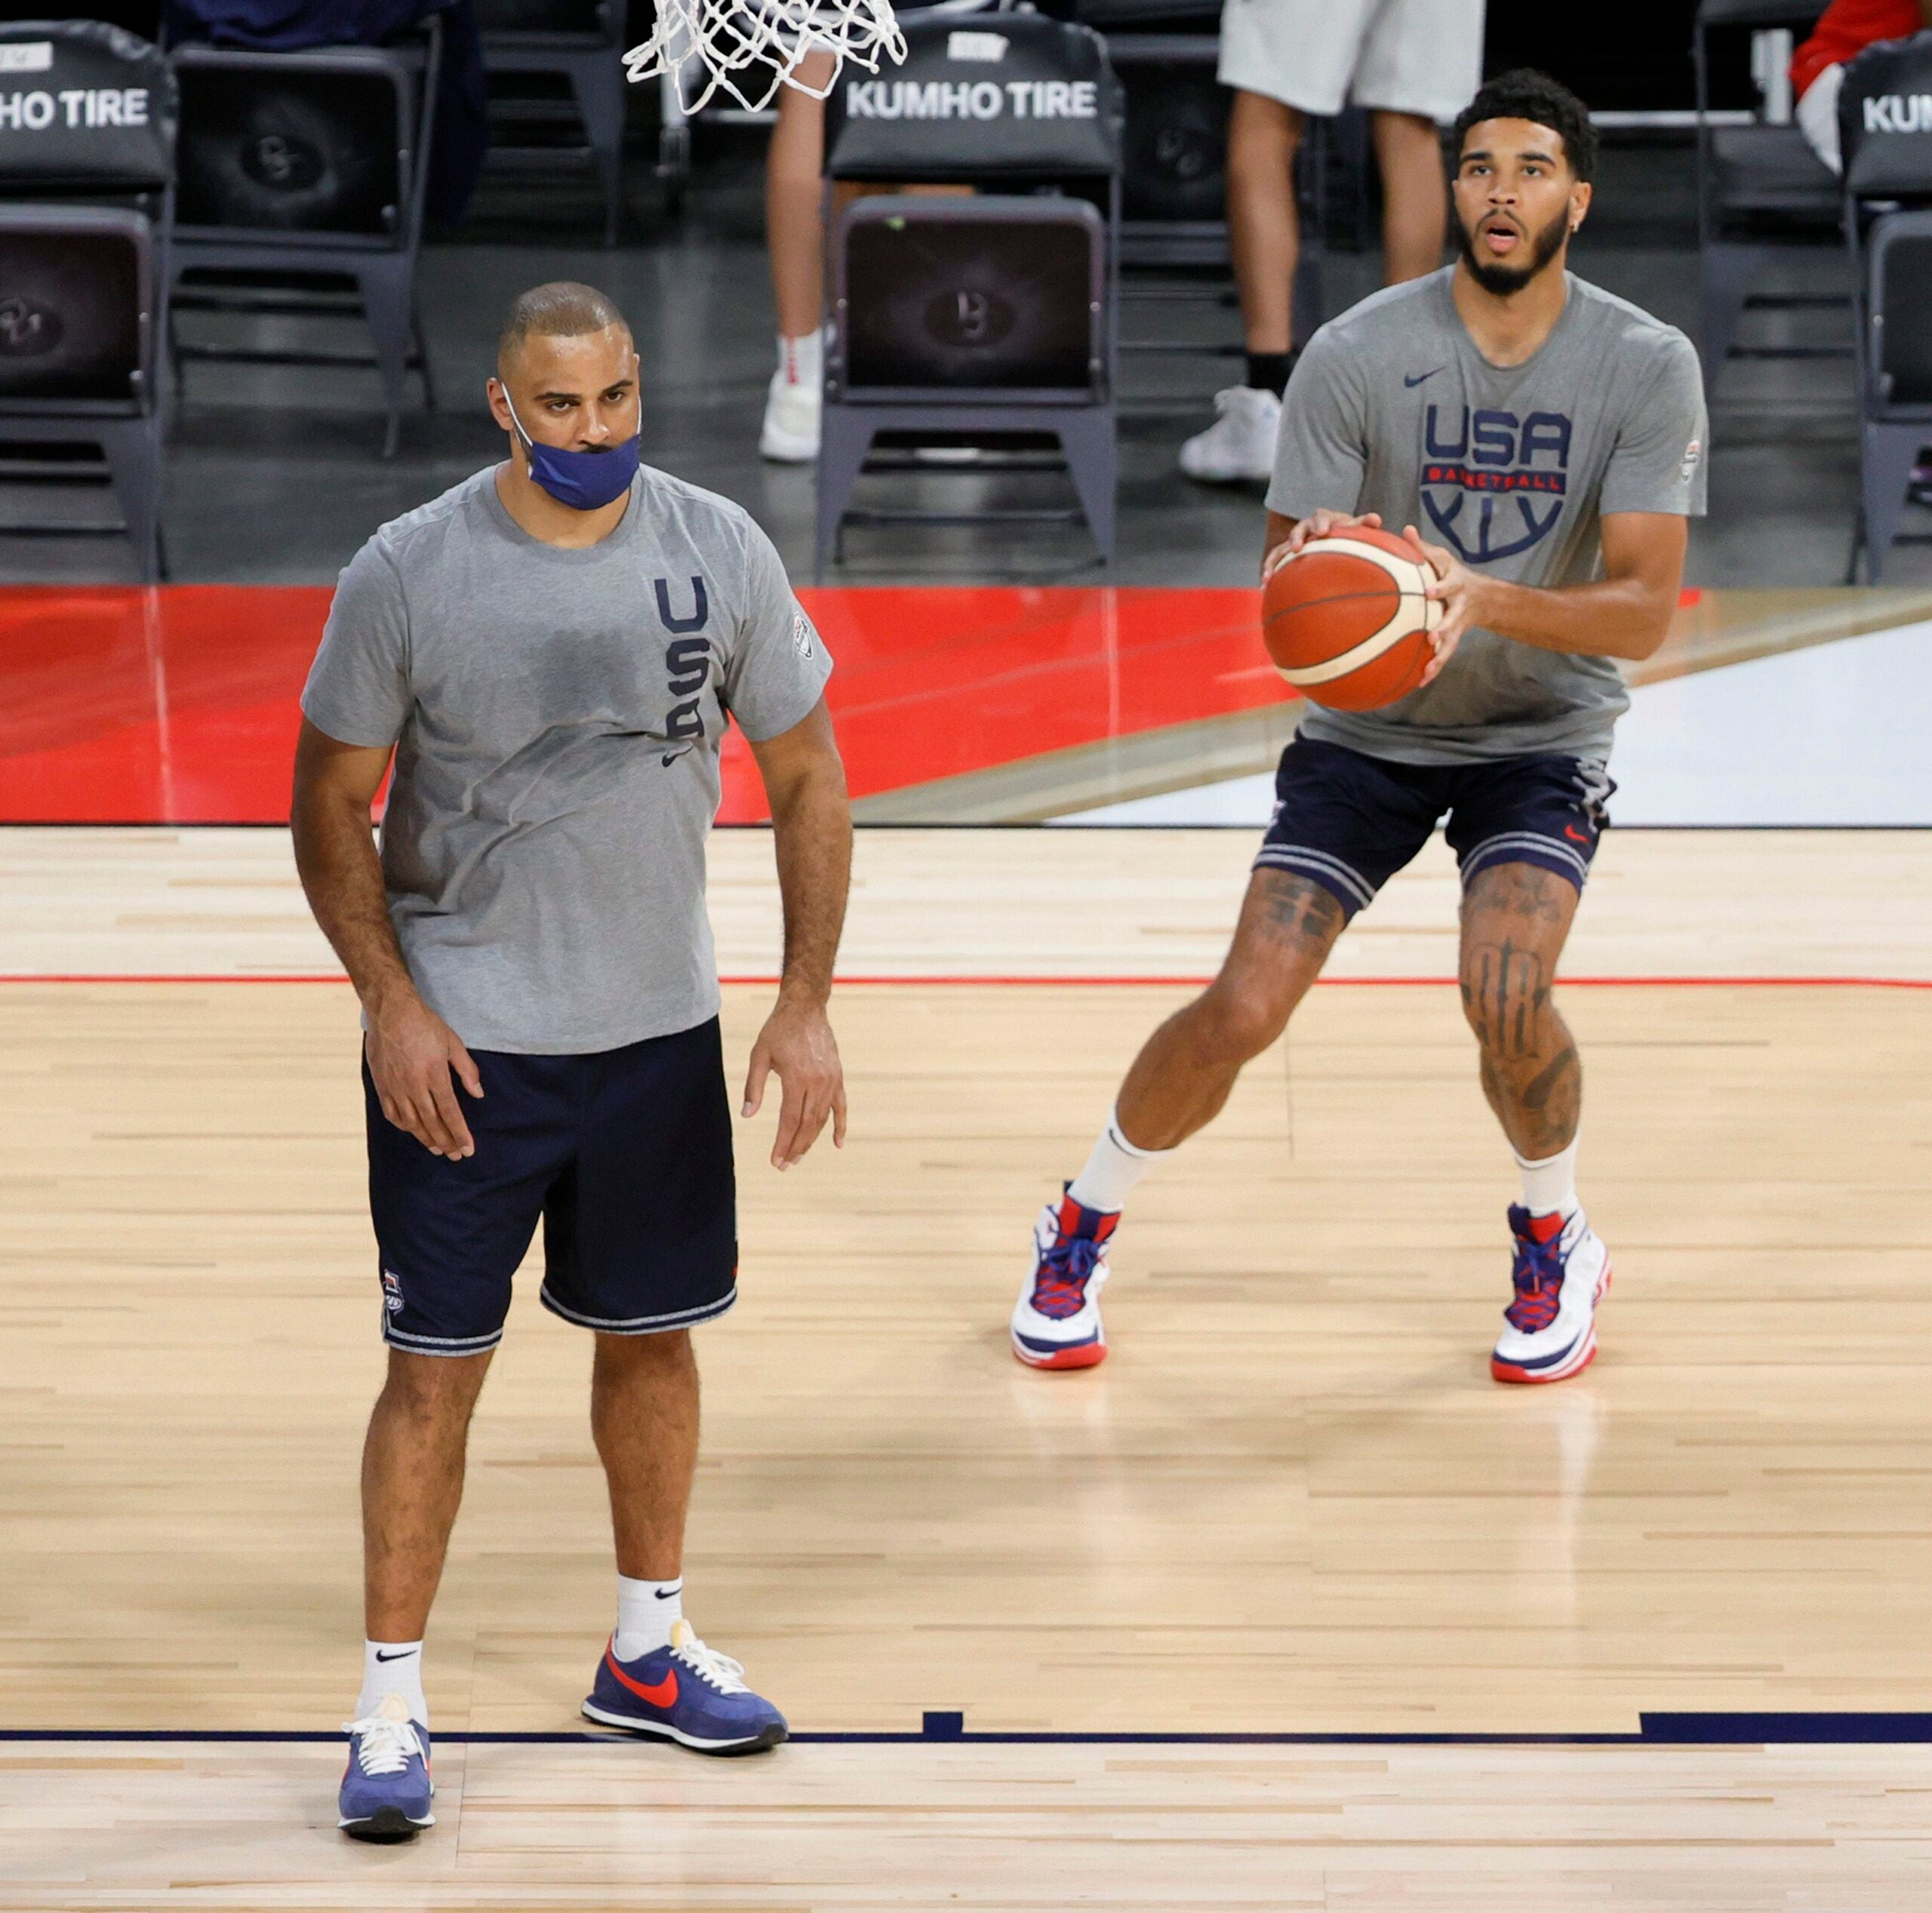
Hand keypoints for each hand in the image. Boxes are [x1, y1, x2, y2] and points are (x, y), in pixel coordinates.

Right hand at [365, 990, 482, 1159]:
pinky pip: (392, 1113)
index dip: (459, 1133)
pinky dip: (404, 1126)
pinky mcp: (382, 1085)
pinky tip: (413, 1131)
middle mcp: (413, 1085)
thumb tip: (478, 1094)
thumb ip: (467, 1071)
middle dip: (446, 1141)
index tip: (468, 1148)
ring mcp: (395, 1086)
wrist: (390, 1012)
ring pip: (411, 1122)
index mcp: (434, 1074)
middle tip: (456, 1155)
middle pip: (431, 1122)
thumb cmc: (425, 1025)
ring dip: (425, 1138)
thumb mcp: (453, 1043)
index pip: (450, 1112)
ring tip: (438, 1149)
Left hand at [741, 994, 846, 1170]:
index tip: (776, 1161)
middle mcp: (818, 1082)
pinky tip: (837, 1144)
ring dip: (812, 1141)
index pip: (790, 1120)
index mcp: (797, 1078)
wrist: (806, 1008)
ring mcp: (831, 1080)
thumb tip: (747, 1116)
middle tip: (785, 1165)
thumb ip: (753, 1087)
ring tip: (799, 1156)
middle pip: (807, 1124)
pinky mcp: (838, 1077)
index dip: (782, 1143)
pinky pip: (841, 1106)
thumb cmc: (778, 1030)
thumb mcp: (759, 1055)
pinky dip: (840, 1126)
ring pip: (823, 1118)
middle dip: (796, 1147)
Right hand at [1265, 508, 1384, 578]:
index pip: (1321, 518)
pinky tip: (1265, 587)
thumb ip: (1363, 523)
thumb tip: (1377, 519)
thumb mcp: (1353, 528)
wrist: (1330, 536)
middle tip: (1298, 548)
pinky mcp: (1285, 555)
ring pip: (1281, 548)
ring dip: (1275, 561)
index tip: (1324, 532)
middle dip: (1297, 538)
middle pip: (1298, 530)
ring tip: (1269, 575)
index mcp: (1323, 519)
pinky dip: (1269, 571)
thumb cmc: (1345, 532)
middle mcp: (1305, 529)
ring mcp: (1293, 542)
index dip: (1321, 525)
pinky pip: (1274, 562)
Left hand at [1401, 524, 1480, 686]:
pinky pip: (1445, 655)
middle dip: (1445, 627)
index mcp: (1454, 583)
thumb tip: (1404, 529)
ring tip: (1427, 671)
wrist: (1482, 596)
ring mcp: (1458, 624)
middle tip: (1433, 636)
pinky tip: (1420, 682)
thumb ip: (1422, 547)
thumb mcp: (1440, 558)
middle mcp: (1459, 605)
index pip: (1448, 584)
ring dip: (1440, 657)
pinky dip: (1434, 669)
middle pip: (1453, 618)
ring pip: (1451, 642)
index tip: (1429, 592)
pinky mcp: (1455, 638)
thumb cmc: (1451, 573)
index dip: (1440, 587)